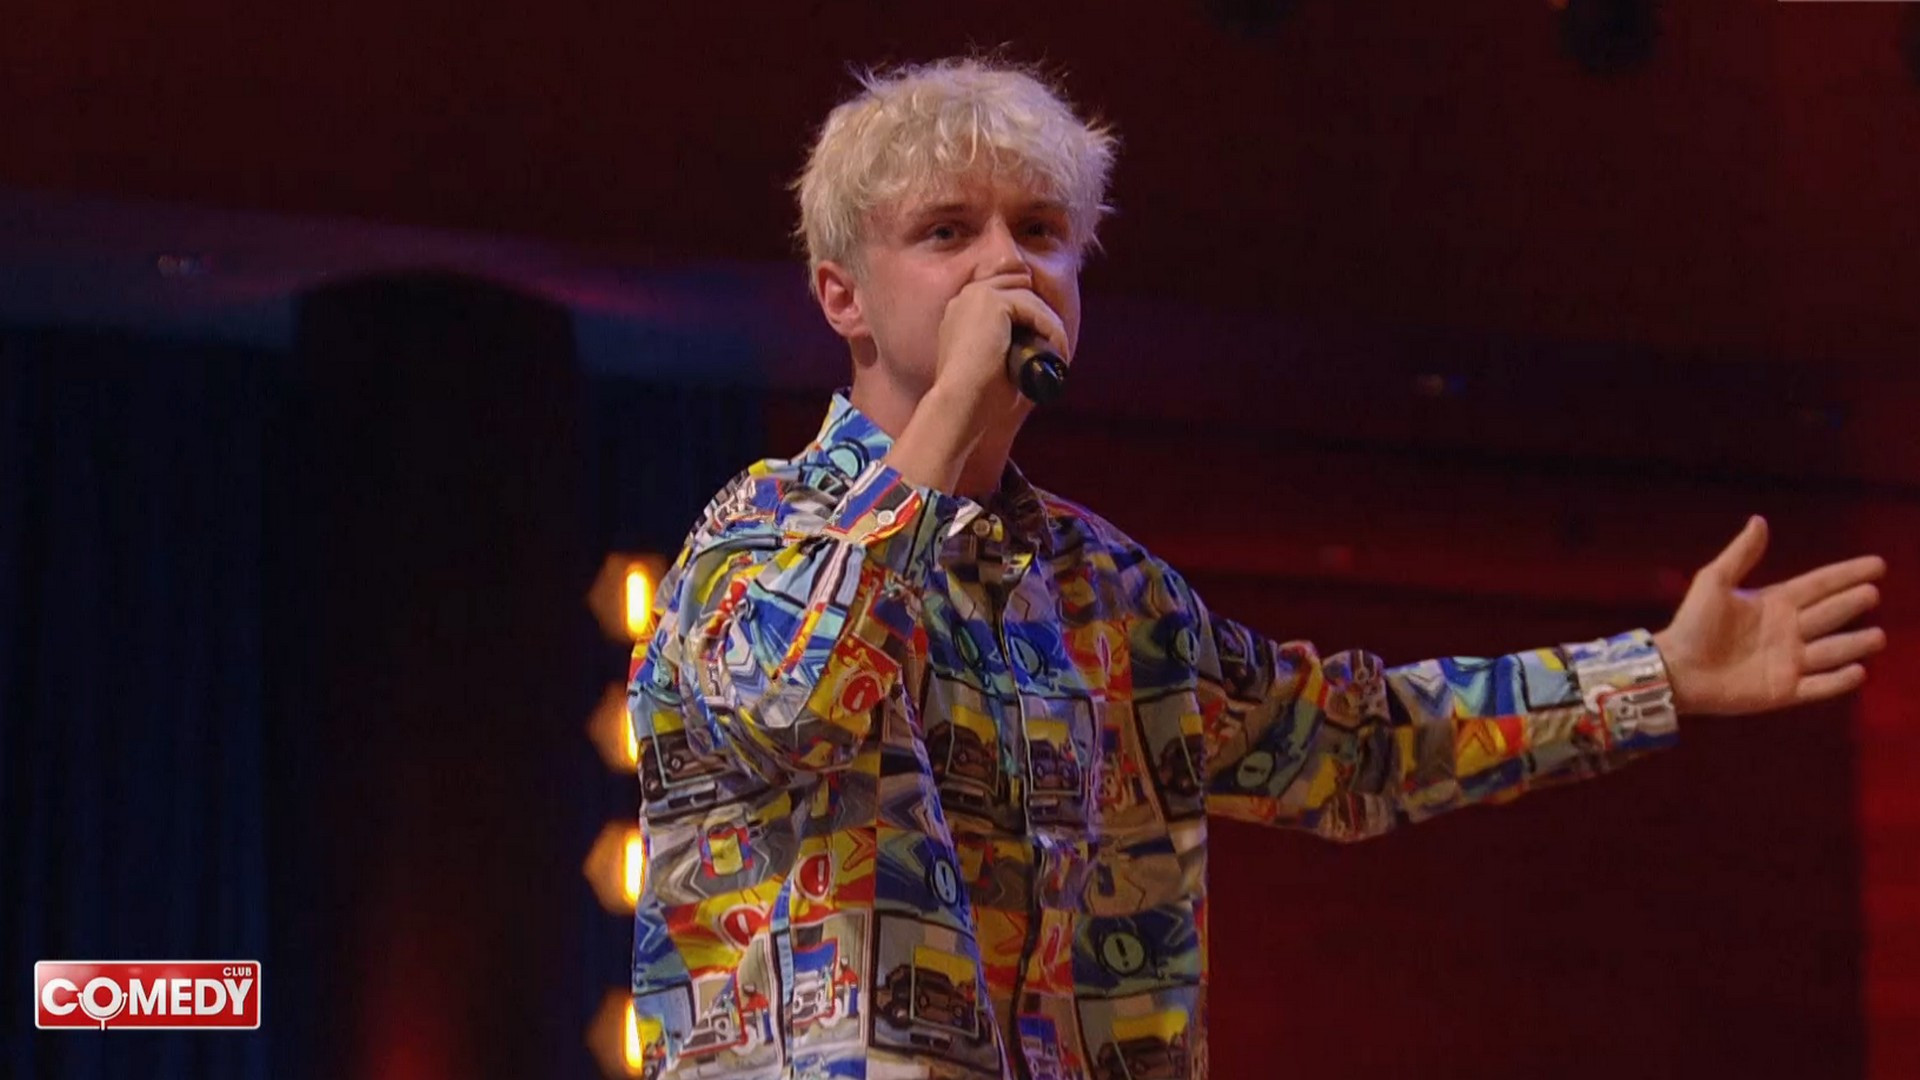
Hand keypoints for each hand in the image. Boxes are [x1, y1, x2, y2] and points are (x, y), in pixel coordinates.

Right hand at [932, 270, 1070, 421]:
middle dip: (1040, 313)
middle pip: (1018, 286)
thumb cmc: (975, 397)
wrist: (959, 405)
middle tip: (1056, 345)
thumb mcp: (995, 362)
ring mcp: (976, 296)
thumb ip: (1011, 342)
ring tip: (1059, 355)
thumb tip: (1043, 343)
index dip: (1028, 310)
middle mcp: (965, 298)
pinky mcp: (990, 301)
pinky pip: (1034, 308)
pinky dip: (1051, 330)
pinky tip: (1057, 353)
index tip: (1046, 338)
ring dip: (1050, 326)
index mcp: (962, 312)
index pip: (1004, 291)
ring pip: (1029, 298)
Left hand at [1654, 516, 1887, 715]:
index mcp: (1775, 603)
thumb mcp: (1714, 581)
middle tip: (1872, 594)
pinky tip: (1857, 671)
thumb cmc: (1691, 624)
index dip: (1847, 574)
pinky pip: (1818, 686)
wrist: (1674, 668)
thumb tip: (1759, 520)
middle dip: (1851, 604)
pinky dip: (1838, 681)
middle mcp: (1788, 631)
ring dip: (1854, 644)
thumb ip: (1740, 554)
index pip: (1820, 585)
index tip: (1877, 565)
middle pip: (1830, 614)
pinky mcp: (1783, 690)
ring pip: (1831, 651)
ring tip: (1878, 636)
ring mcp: (1788, 662)